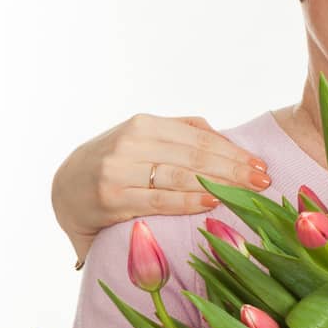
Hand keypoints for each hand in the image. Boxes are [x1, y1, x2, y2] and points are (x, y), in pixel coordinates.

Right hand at [52, 113, 269, 253]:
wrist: (64, 189)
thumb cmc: (115, 163)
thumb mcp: (143, 138)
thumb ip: (181, 132)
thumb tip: (223, 136)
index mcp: (144, 124)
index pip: (199, 139)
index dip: (233, 152)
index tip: (260, 164)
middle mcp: (130, 143)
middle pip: (195, 156)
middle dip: (234, 169)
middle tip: (264, 181)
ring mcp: (119, 171)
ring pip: (181, 176)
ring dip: (220, 185)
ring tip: (248, 193)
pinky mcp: (111, 198)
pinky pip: (160, 200)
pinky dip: (189, 201)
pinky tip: (213, 203)